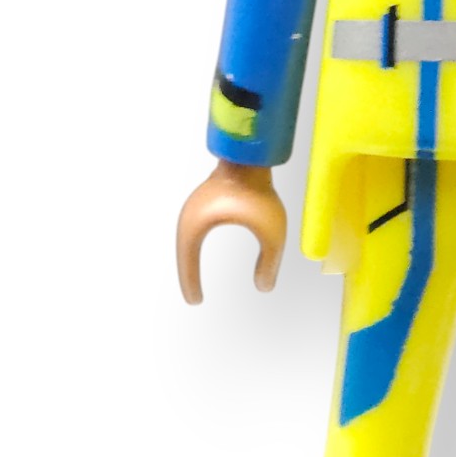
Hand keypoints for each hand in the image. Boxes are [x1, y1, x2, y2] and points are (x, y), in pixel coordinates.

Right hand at [176, 161, 286, 302]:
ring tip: (194, 280)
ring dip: (190, 259)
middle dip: (187, 275)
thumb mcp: (272, 232)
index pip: (187, 263)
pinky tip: (203, 248)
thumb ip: (270, 261)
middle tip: (193, 297)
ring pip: (187, 240)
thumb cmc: (260, 190)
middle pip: (183, 253)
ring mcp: (195, 205)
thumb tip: (265, 288)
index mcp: (196, 225)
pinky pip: (196, 228)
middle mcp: (189, 215)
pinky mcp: (205, 199)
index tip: (195, 302)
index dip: (190, 284)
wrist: (251, 154)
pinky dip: (196, 243)